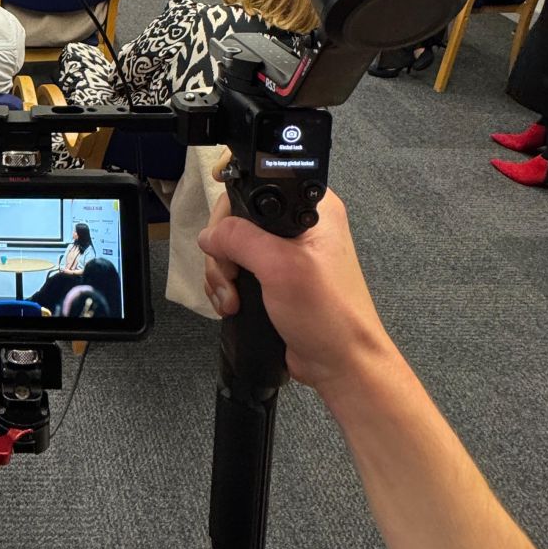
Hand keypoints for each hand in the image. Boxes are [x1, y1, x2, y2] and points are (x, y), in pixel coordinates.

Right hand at [198, 188, 394, 399]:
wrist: (340, 364)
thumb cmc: (327, 313)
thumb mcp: (280, 267)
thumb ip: (239, 239)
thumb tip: (208, 235)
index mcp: (310, 207)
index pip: (257, 185)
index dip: (232, 203)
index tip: (220, 229)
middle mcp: (296, 224)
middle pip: (235, 219)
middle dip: (223, 251)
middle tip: (231, 276)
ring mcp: (282, 252)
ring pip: (230, 247)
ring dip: (222, 275)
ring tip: (233, 300)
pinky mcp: (271, 278)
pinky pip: (235, 270)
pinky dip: (226, 287)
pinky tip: (233, 305)